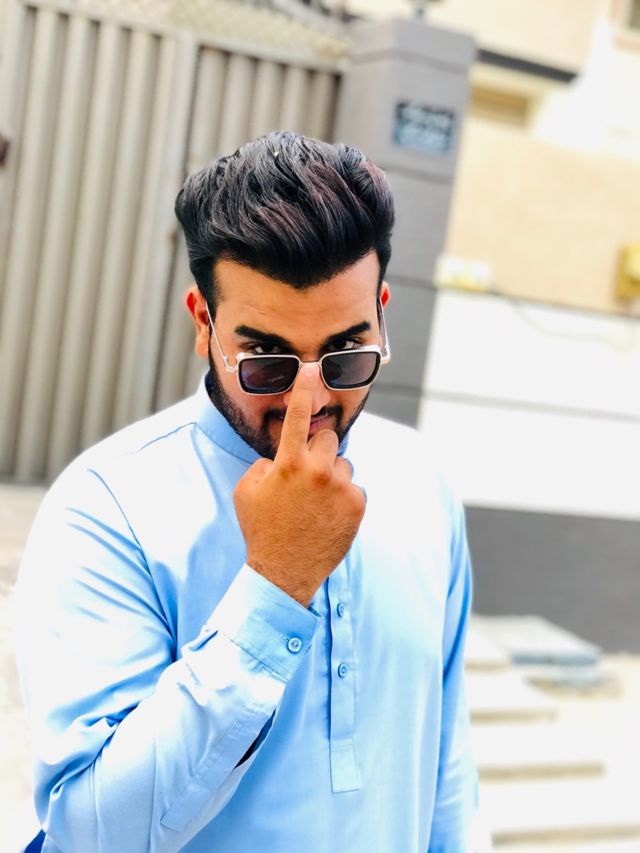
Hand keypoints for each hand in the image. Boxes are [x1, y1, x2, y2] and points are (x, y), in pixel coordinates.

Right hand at [234, 363, 365, 605]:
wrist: (284, 572)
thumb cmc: (261, 529)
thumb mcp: (246, 491)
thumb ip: (264, 464)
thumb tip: (280, 456)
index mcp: (288, 463)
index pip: (296, 417)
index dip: (302, 390)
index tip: (311, 369)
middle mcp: (318, 470)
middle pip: (328, 437)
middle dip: (318, 450)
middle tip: (306, 474)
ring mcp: (341, 487)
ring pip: (343, 463)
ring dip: (332, 475)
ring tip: (316, 503)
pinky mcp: (358, 504)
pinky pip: (354, 487)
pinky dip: (343, 497)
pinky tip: (328, 516)